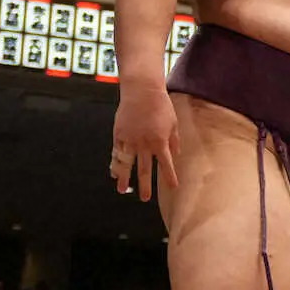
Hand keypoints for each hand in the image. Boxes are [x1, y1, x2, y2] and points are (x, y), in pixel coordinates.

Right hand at [111, 83, 180, 201]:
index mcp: (160, 142)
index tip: (173, 188)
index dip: (170, 177)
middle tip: (145, 198)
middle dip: (144, 186)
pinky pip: (116, 152)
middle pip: (144, 169)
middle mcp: (144, 144)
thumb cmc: (161, 106)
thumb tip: (175, 155)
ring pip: (126, 164)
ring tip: (122, 191)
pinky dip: (115, 163)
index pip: (166, 165)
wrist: (142, 90)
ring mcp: (130, 140)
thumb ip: (174, 141)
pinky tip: (114, 173)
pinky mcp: (119, 134)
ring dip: (124, 179)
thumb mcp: (173, 123)